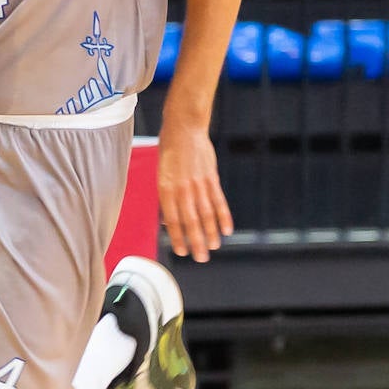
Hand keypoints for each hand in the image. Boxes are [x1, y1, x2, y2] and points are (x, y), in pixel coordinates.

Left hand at [157, 117, 232, 262]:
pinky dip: (223, 216)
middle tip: (201, 258)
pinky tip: (227, 230)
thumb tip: (169, 222)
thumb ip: (167, 199)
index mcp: (166, 190)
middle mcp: (182, 189)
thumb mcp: (161, 177)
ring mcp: (198, 183)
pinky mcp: (210, 178)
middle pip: (190, 221)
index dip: (177, 237)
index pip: (172, 219)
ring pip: (206, 213)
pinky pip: (218, 200)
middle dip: (196, 241)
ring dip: (211, 233)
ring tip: (214, 247)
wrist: (183, 130)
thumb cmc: (170, 155)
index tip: (182, 251)